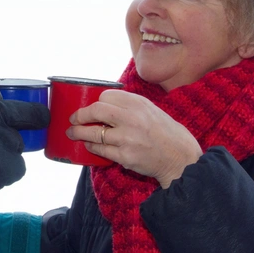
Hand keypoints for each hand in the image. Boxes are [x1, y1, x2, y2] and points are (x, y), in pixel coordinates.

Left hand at [66, 90, 201, 187]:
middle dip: (80, 115)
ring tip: (73, 133)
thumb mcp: (150, 110)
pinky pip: (101, 149)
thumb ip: (129, 106)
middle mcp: (132, 118)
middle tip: (74, 119)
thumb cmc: (165, 133)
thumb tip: (103, 103)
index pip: (106, 96)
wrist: (180, 157)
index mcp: (138, 103)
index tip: (89, 106)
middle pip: (95, 110)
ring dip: (79, 132)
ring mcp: (127, 138)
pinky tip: (89, 145)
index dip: (94, 101)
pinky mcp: (125, 156)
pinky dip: (92, 146)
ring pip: (94, 132)